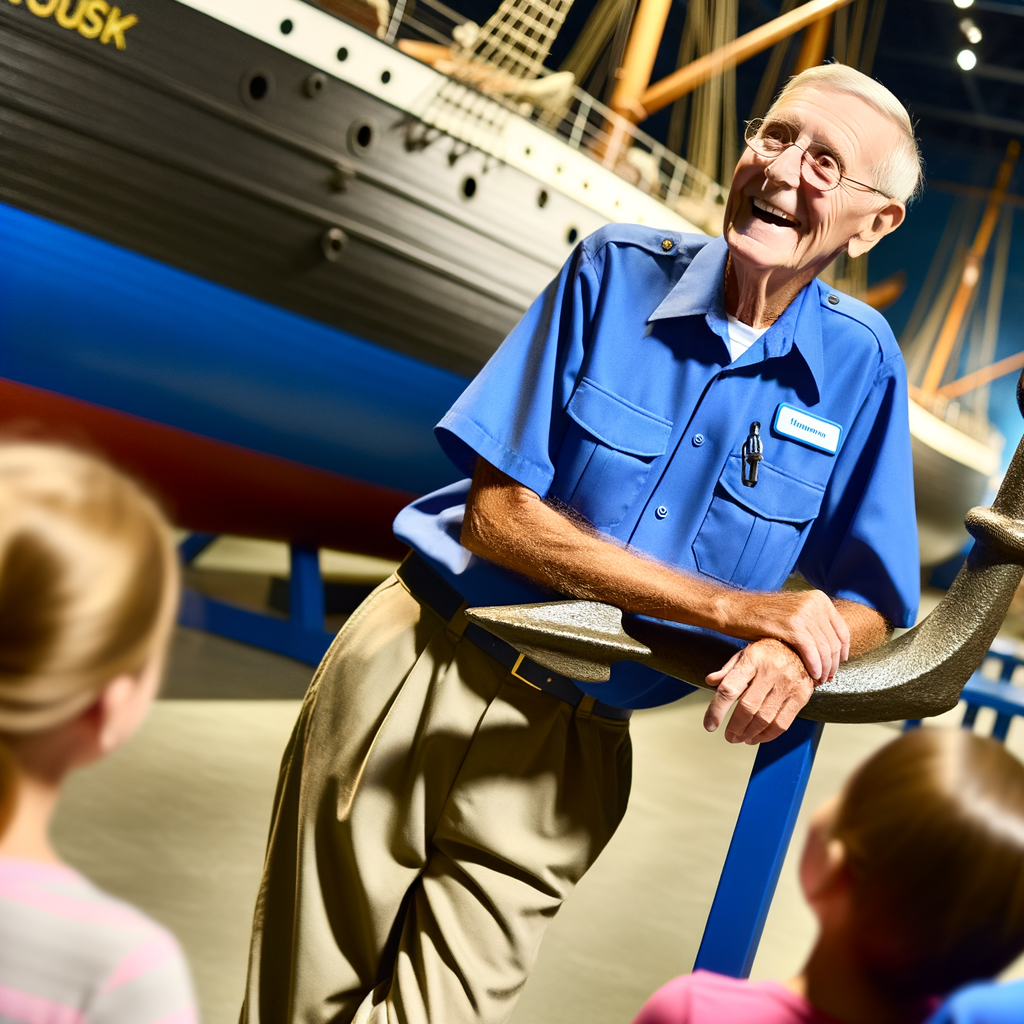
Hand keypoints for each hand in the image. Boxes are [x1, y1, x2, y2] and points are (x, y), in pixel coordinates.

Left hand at [703, 639, 814, 743]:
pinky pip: (782, 723)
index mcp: (752, 659)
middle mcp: (770, 671)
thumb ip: (728, 669)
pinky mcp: (801, 696)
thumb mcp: (746, 653)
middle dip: (735, 727)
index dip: (717, 709)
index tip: (709, 724)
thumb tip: (710, 681)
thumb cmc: (769, 653)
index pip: (730, 688)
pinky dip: (768, 735)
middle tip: (729, 736)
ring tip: (742, 738)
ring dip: (750, 734)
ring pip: (765, 718)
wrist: (804, 648)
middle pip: (747, 707)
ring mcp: (787, 684)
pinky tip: (759, 736)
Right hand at [724, 589, 849, 683]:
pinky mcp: (793, 626)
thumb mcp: (795, 613)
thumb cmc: (763, 616)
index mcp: (819, 598)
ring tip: (820, 680)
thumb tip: (832, 647)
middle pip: (834, 642)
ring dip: (824, 669)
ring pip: (825, 649)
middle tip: (828, 677)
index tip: (838, 664)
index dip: (843, 651)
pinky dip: (814, 667)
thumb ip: (814, 623)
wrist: (738, 610)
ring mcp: (804, 613)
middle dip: (833, 664)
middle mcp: (815, 603)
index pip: (842, 630)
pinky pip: (811, 652)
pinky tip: (812, 676)